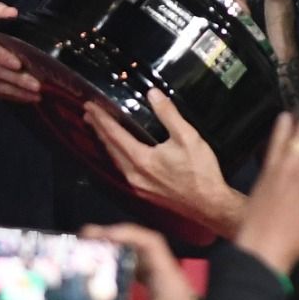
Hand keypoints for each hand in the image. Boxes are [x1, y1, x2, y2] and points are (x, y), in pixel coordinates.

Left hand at [82, 88, 244, 237]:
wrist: (210, 205)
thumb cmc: (200, 171)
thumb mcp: (187, 137)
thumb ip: (168, 114)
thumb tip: (152, 94)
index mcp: (141, 159)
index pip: (114, 134)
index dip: (102, 119)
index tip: (90, 106)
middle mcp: (133, 174)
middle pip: (110, 148)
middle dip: (98, 129)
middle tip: (88, 114)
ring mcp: (137, 186)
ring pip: (115, 160)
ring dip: (105, 143)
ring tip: (98, 129)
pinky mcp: (144, 192)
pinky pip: (123, 169)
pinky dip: (116, 155)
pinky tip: (118, 152)